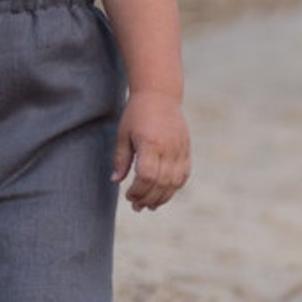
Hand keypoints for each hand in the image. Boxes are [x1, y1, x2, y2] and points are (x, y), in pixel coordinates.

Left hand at [111, 91, 191, 211]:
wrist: (160, 95)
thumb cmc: (136, 114)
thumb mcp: (123, 134)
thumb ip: (120, 159)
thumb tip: (115, 181)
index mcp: (150, 143)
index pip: (146, 176)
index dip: (138, 191)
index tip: (128, 196)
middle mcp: (168, 148)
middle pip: (161, 183)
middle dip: (148, 199)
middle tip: (137, 206)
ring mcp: (180, 149)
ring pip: (174, 182)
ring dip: (162, 197)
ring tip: (150, 205)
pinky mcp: (186, 150)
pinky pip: (183, 175)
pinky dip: (174, 187)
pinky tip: (163, 193)